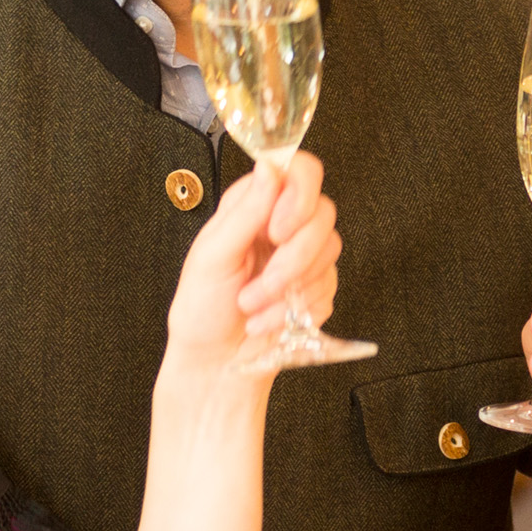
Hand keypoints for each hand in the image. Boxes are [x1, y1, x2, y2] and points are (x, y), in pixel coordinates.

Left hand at [163, 152, 339, 386]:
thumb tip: (270, 168)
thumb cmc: (202, 309)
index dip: (299, 195)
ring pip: (330, 251)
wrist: (215, 363)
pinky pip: (329, 289)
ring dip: (288, 290)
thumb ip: (245, 211)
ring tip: (253, 307)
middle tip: (259, 285)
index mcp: (252, 206)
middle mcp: (281, 225)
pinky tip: (268, 320)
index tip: (278, 229)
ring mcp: (302, 257)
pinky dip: (295, 311)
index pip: (299, 171)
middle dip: (292, 259)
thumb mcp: (212, 256)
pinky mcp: (316, 289)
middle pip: (322, 213)